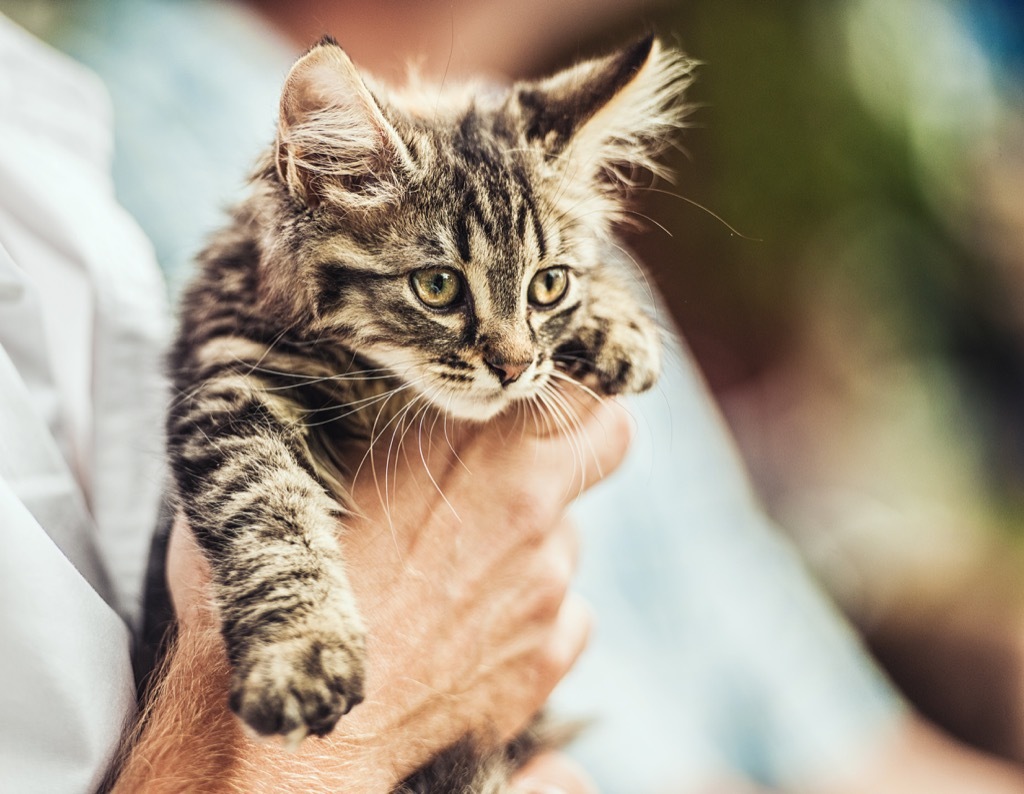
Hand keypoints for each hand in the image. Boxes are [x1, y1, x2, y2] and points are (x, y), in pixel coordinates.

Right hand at [160, 395, 631, 790]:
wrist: (298, 730)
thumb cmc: (294, 588)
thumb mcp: (315, 473)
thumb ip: (383, 428)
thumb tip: (397, 399)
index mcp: (475, 446)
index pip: (581, 383)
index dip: (575, 382)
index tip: (552, 389)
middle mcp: (529, 507)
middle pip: (609, 438)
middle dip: (586, 437)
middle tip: (540, 451)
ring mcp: (547, 583)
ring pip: (571, 532)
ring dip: (535, 537)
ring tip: (459, 567)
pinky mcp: (547, 652)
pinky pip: (566, 610)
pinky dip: (534, 610)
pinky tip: (474, 625)